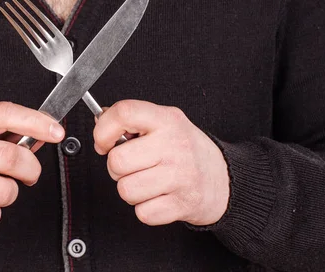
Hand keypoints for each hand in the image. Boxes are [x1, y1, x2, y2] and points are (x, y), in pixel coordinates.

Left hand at [94, 100, 229, 226]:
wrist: (224, 178)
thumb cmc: (186, 149)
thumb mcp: (164, 122)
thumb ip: (132, 119)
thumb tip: (101, 122)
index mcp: (167, 120)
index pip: (125, 113)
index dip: (104, 130)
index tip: (104, 142)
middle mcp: (174, 145)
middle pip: (117, 161)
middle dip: (117, 168)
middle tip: (132, 166)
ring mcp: (180, 176)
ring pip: (126, 190)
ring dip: (131, 190)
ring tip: (147, 181)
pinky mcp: (183, 204)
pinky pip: (142, 213)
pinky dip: (146, 209)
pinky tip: (159, 196)